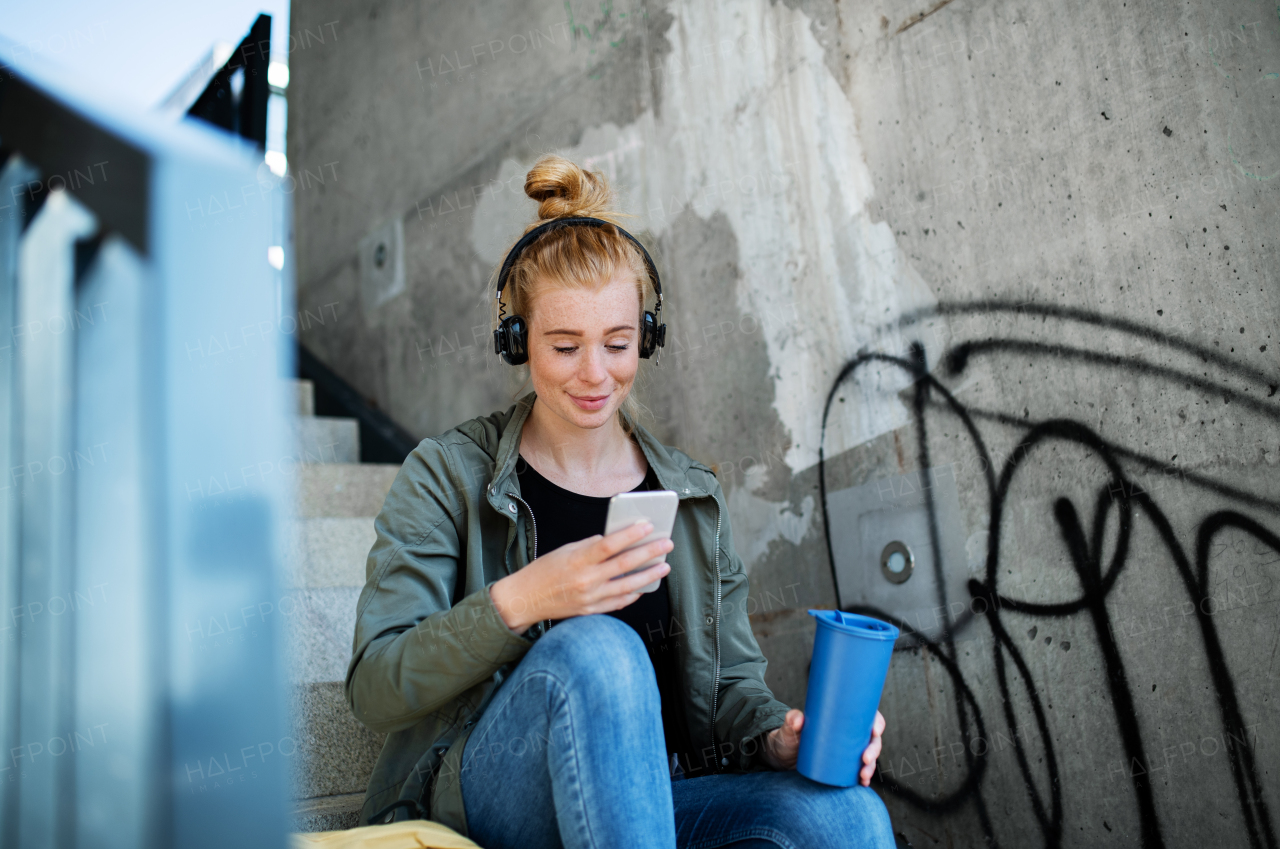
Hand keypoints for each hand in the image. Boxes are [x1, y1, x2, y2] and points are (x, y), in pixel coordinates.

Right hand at [489, 520, 672, 632]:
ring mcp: (590, 597)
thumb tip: (613, 541)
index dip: (630, 535)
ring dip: (649, 575)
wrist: (525, 599)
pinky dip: (633, 594)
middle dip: (649, 553)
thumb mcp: (565, 550)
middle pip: (624, 564)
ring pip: (628, 586)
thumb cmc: (543, 571)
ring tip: (663, 566)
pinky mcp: (591, 611)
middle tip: (666, 544)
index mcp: (578, 559)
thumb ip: (590, 546)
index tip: (648, 526)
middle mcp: (586, 579)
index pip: (609, 545)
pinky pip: (618, 602)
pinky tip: (644, 586)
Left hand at [761, 708, 885, 785]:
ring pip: (867, 756)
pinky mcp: (841, 766)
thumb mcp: (789, 728)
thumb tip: (798, 719)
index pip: (865, 716)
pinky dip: (863, 777)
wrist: (780, 756)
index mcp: (840, 719)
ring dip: (870, 767)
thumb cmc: (788, 737)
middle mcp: (847, 734)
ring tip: (863, 776)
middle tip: (865, 758)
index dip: (876, 721)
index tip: (875, 730)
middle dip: (874, 749)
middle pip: (870, 739)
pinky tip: (863, 783)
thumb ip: (791, 721)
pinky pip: (857, 771)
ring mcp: (845, 751)